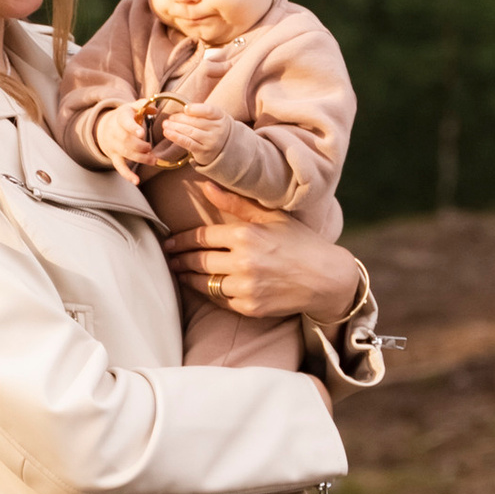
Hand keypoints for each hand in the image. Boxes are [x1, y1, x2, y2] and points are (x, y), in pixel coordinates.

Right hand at [94, 102, 163, 170]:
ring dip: (140, 158)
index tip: (141, 133)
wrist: (104, 127)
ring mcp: (114, 146)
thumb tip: (155, 108)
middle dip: (140, 146)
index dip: (133, 128)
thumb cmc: (124, 117)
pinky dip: (128, 175)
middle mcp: (115, 132)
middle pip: (127, 141)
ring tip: (153, 160)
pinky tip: (137, 181)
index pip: (125, 123)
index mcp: (121, 118)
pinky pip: (120, 167)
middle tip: (150, 148)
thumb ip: (143, 105)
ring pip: (126, 154)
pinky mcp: (114, 157)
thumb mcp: (131, 107)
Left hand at [150, 95, 230, 167]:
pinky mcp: (203, 151)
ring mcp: (211, 141)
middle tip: (169, 117)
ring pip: (190, 132)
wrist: (224, 147)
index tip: (185, 108)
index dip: (196, 109)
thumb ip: (201, 112)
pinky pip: (187, 143)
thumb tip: (181, 110)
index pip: (209, 111)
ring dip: (175, 127)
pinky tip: (167, 133)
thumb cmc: (214, 127)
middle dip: (180, 119)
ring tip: (165, 124)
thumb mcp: (214, 117)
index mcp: (221, 117)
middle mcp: (218, 129)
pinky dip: (176, 137)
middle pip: (196, 122)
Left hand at [163, 208, 361, 327]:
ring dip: (188, 278)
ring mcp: (246, 287)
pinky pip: (219, 300)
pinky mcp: (250, 307)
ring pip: (204, 283)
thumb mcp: (271, 216)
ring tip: (180, 272)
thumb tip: (206, 186)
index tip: (170, 242)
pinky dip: (209, 293)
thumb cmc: (300, 242)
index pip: (201, 237)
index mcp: (246, 235)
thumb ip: (235, 203)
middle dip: (179, 259)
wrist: (326, 278)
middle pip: (198, 261)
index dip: (181, 240)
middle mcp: (243, 262)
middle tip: (169, 258)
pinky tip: (204, 287)